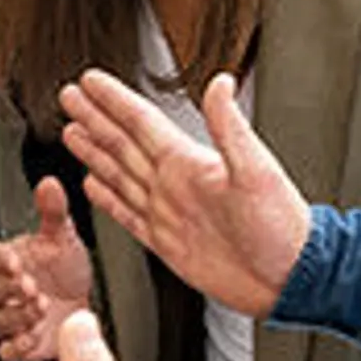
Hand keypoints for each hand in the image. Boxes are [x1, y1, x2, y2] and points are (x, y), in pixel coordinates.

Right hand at [0, 175, 91, 360]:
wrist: (84, 303)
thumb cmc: (66, 269)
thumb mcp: (64, 237)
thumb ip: (54, 212)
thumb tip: (49, 184)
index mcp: (6, 261)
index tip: (17, 260)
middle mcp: (2, 290)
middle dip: (9, 290)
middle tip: (33, 286)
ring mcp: (9, 318)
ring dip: (16, 316)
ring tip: (42, 307)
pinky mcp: (19, 344)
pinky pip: (6, 351)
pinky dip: (18, 345)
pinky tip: (35, 334)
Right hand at [60, 69, 308, 318]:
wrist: (291, 278)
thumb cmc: (283, 228)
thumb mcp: (257, 172)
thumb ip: (230, 128)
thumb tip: (221, 82)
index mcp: (190, 163)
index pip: (141, 123)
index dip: (113, 101)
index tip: (90, 82)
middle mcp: (175, 184)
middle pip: (122, 143)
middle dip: (94, 119)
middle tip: (69, 97)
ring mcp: (168, 212)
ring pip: (119, 174)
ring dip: (94, 152)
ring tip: (71, 132)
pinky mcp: (167, 242)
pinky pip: (127, 214)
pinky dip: (106, 199)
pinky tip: (93, 186)